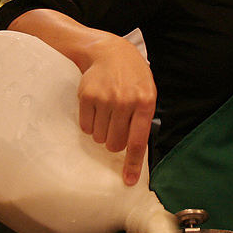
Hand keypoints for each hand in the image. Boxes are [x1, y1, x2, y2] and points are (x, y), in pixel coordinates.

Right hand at [77, 35, 156, 185]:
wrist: (109, 51)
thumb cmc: (132, 76)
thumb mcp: (147, 92)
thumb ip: (143, 119)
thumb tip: (136, 153)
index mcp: (145, 102)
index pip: (138, 141)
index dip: (132, 164)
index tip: (129, 181)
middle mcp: (125, 101)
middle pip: (115, 143)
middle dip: (114, 141)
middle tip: (116, 125)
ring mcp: (105, 98)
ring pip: (99, 137)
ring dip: (101, 131)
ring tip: (107, 111)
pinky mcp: (87, 96)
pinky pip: (86, 127)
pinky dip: (89, 123)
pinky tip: (96, 107)